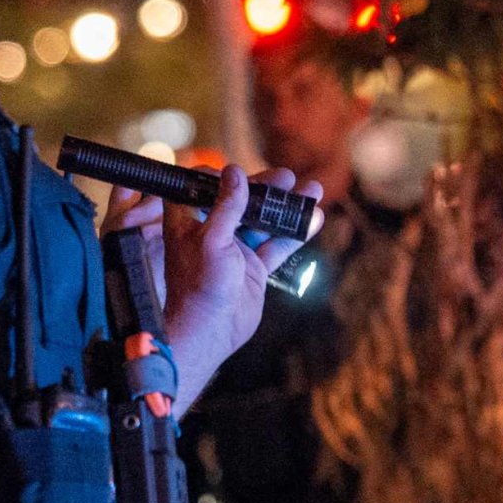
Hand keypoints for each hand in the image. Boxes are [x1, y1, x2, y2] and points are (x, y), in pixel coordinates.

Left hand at [154, 173, 298, 396]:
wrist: (210, 331)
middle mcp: (211, 231)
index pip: (202, 186)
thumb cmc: (200, 285)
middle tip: (288, 177)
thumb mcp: (212, 239)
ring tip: (312, 190)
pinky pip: (277, 245)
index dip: (220, 177)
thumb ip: (227, 206)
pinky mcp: (254, 266)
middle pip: (241, 200)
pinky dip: (295, 232)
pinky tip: (313, 219)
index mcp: (188, 220)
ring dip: (287, 206)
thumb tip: (234, 172)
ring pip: (264, 220)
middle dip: (266, 187)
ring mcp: (235, 248)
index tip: (239, 173)